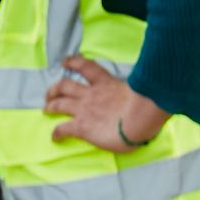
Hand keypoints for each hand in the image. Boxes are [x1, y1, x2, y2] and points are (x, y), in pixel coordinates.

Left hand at [45, 57, 172, 153]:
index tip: (65, 62)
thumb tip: (153, 84)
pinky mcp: (81, 126)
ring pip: (59, 103)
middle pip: (66, 85)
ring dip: (50, 105)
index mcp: (107, 83)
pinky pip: (62, 128)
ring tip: (46, 108)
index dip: (73, 62)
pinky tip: (54, 137)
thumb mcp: (142, 88)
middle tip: (51, 92)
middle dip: (55, 88)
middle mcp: (92, 94)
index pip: (87, 67)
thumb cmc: (147, 104)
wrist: (140, 118)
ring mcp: (84, 109)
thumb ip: (140, 86)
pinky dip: (56, 132)